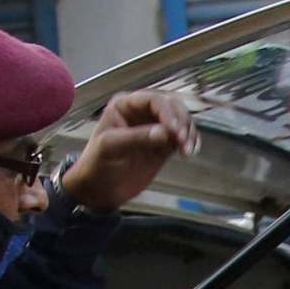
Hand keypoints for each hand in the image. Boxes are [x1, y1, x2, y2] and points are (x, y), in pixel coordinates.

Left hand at [60, 91, 197, 214]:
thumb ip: (137, 137)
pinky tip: (190, 152)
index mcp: (125, 105)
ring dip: (189, 133)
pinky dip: (191, 142)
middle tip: (183, 140)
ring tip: (187, 151)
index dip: (167, 112)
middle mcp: (142, 113)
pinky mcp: (164, 146)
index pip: (153, 100)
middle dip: (181, 122)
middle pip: (172, 107)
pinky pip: (183, 138)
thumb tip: (164, 132)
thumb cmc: (98, 163)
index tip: (174, 130)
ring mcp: (155, 129)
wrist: (101, 188)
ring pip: (181, 121)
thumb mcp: (111, 146)